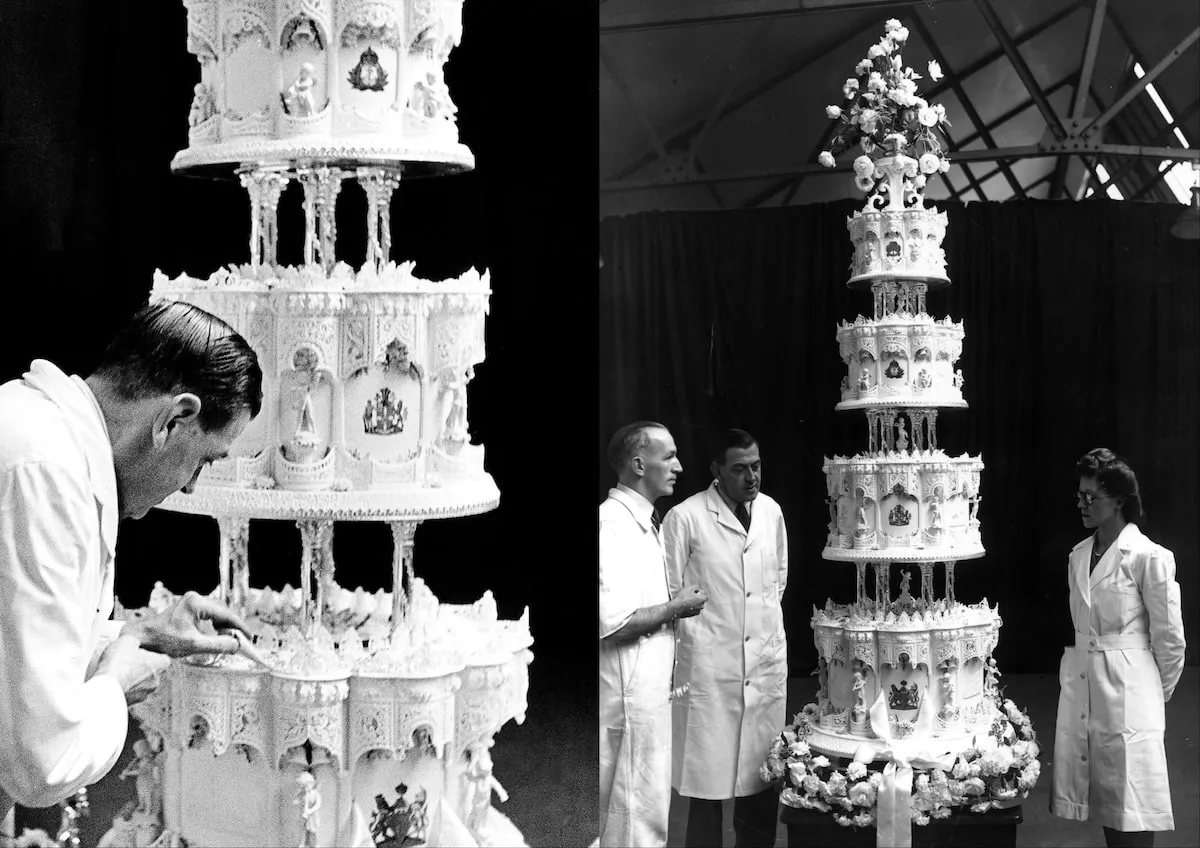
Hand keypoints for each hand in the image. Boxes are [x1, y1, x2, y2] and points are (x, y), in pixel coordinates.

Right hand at [92, 635, 170, 705]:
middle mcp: (155, 681)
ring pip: (141, 684)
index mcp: (159, 665)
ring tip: (118, 673)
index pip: (164, 659)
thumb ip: (134, 640)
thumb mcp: (127, 641)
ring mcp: (143, 694)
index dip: (153, 654)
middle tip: (127, 661)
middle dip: (141, 667)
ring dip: (132, 679)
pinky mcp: (131, 703)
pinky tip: (113, 683)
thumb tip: (133, 642)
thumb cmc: (118, 664)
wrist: (105, 689)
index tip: (142, 652)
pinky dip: (123, 688)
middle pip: (152, 672)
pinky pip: (129, 694)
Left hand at [124, 590, 250, 657]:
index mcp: (197, 603)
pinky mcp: (187, 609)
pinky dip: (214, 626)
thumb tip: (237, 645)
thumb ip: (218, 644)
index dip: (239, 627)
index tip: (249, 637)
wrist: (142, 638)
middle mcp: (195, 598)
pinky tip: (216, 635)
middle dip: (232, 627)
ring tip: (230, 639)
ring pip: (215, 615)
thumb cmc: (163, 640)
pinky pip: (207, 616)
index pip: (225, 614)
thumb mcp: (194, 644)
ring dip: (223, 627)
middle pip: (222, 613)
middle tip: (242, 640)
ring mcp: (190, 603)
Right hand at [671, 585, 707, 618]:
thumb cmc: (682, 598)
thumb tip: (698, 589)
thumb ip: (696, 587)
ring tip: (686, 600)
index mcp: (702, 599)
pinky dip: (691, 607)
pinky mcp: (693, 615)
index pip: (705, 594)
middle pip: (701, 600)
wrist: (676, 608)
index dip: (700, 592)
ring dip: (694, 603)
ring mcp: (697, 611)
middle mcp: (701, 606)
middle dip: (697, 597)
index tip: (695, 591)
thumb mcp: (689, 588)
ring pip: (697, 605)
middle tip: (690, 595)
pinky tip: (685, 605)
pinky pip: (694, 610)